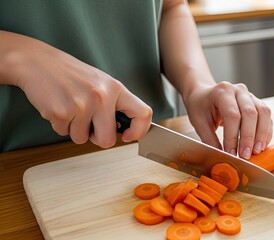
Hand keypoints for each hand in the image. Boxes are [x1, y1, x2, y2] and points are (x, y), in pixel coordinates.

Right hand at [1, 32, 151, 147]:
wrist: (37, 61)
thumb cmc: (71, 75)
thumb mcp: (101, 83)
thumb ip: (115, 104)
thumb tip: (125, 130)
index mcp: (116, 88)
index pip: (143, 113)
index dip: (139, 131)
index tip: (128, 136)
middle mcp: (102, 96)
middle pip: (107, 140)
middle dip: (96, 138)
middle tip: (87, 124)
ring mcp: (82, 105)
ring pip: (82, 139)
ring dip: (74, 129)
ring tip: (69, 108)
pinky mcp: (61, 112)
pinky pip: (64, 133)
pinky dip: (59, 125)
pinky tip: (58, 106)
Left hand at [184, 82, 272, 158]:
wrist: (205, 95)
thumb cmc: (201, 106)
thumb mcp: (199, 122)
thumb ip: (210, 139)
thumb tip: (221, 156)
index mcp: (222, 92)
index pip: (232, 115)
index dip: (233, 136)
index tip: (231, 153)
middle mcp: (239, 91)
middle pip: (250, 113)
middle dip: (249, 137)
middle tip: (245, 155)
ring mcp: (250, 96)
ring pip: (263, 113)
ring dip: (262, 134)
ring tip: (256, 151)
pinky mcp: (257, 103)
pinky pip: (267, 117)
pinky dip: (266, 132)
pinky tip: (260, 145)